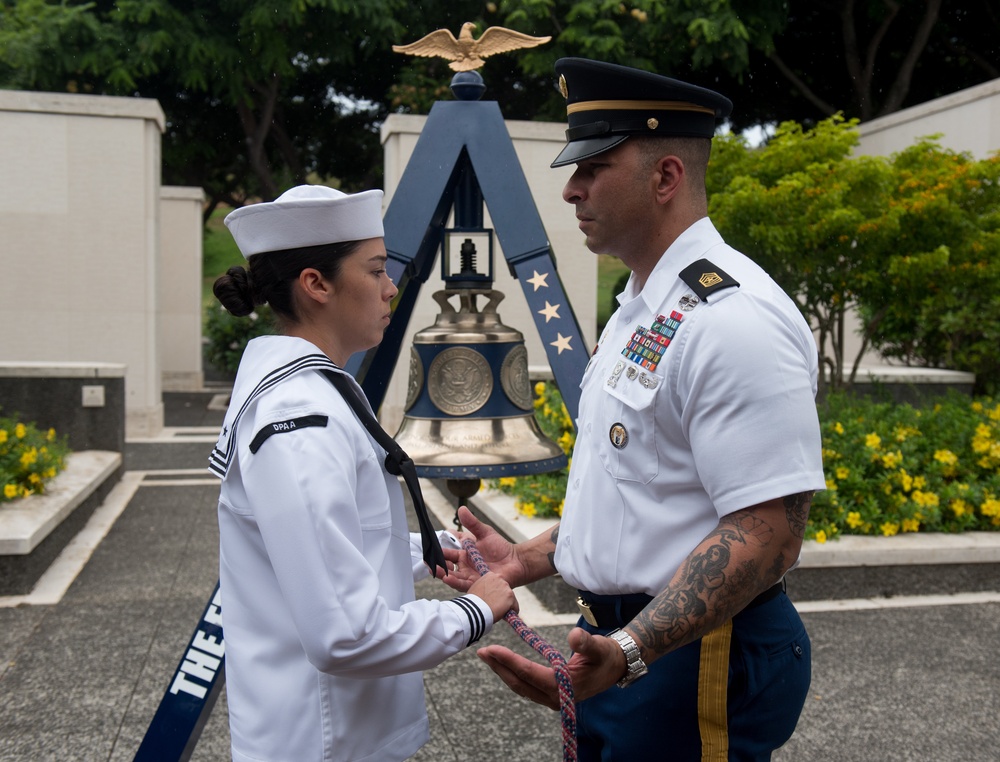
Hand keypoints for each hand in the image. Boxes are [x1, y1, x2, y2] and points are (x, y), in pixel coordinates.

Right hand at [438, 506, 525, 589]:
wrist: (516, 561)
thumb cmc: (500, 548)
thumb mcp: (485, 532)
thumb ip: (472, 523)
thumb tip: (461, 509)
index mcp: (463, 555)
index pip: (447, 552)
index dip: (438, 550)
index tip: (430, 546)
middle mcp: (464, 567)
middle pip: (446, 566)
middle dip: (436, 564)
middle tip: (427, 561)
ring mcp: (470, 576)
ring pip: (452, 576)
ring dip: (442, 573)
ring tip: (435, 569)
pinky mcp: (477, 584)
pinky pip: (464, 584)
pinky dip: (455, 581)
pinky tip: (447, 578)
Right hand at [467, 571, 517, 621]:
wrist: (474, 610)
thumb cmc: (472, 602)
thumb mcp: (476, 589)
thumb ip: (483, 587)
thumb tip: (486, 592)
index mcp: (490, 575)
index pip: (498, 584)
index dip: (495, 593)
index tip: (491, 599)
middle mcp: (500, 578)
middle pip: (505, 590)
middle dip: (501, 598)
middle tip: (494, 606)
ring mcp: (506, 587)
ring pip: (511, 599)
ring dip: (506, 605)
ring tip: (497, 611)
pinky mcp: (511, 597)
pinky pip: (515, 607)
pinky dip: (511, 612)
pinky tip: (503, 615)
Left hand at [477, 627, 626, 708]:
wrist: (615, 667)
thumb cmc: (607, 656)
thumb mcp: (600, 647)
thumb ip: (587, 643)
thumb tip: (574, 636)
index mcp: (563, 687)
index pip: (529, 674)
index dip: (509, 661)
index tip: (492, 649)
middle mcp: (554, 697)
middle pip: (519, 683)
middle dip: (499, 667)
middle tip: (481, 651)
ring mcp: (551, 698)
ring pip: (520, 685)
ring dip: (502, 671)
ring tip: (486, 655)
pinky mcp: (550, 693)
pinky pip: (526, 685)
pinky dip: (512, 673)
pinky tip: (502, 663)